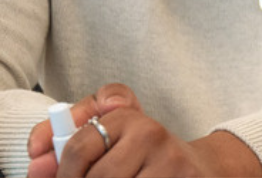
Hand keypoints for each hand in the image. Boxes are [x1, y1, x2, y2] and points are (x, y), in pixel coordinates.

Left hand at [26, 83, 261, 176]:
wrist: (198, 168)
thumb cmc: (141, 156)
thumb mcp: (109, 134)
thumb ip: (69, 138)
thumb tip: (37, 165)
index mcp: (127, 116)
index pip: (78, 147)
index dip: (64, 174)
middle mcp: (151, 133)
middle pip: (97, 177)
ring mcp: (172, 161)